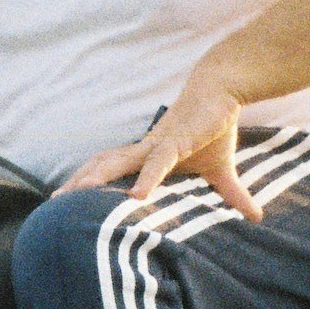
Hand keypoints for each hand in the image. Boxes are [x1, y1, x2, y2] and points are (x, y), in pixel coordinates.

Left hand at [62, 74, 262, 219]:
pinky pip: (158, 163)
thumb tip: (256, 218)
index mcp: (146, 155)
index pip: (107, 170)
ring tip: (79, 195)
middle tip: (53, 203)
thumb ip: (231, 194)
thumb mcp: (222, 170)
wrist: (222, 91)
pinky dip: (146, 179)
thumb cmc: (213, 127)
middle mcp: (144, 149)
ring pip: (120, 162)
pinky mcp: (177, 141)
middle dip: (78, 183)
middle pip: (102, 166)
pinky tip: (137, 197)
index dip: (86, 182)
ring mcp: (158, 145)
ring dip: (99, 178)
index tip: (64, 200)